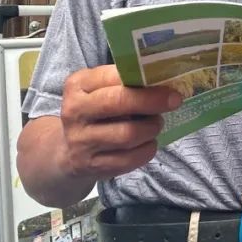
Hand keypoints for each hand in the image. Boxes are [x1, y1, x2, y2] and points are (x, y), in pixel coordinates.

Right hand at [59, 64, 181, 180]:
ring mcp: (81, 141)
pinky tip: (148, 142)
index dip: (143, 79)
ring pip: (128, 134)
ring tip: (156, 124)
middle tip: (173, 101)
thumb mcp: (98, 89)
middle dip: (152, 101)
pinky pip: (129, 159)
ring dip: (151, 128)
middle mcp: (75, 111)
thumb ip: (123, 81)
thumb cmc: (94, 112)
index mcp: (78, 85)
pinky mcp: (91, 165)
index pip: (112, 76)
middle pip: (119, 103)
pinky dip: (147, 149)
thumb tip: (162, 79)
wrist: (68, 150)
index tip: (169, 85)